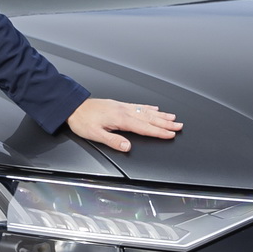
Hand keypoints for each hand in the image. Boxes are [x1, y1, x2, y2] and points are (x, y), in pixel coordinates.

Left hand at [67, 98, 182, 152]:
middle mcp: (124, 111)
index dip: (158, 131)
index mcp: (120, 119)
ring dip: (161, 115)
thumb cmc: (82, 121)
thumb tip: (127, 147)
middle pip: (149, 118)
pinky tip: (155, 108)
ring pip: (146, 111)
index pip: (144, 127)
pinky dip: (149, 107)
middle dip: (165, 123)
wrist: (73, 107)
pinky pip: (139, 105)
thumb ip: (113, 141)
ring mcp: (123, 107)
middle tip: (179, 126)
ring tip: (173, 118)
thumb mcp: (95, 134)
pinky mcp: (119, 105)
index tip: (170, 134)